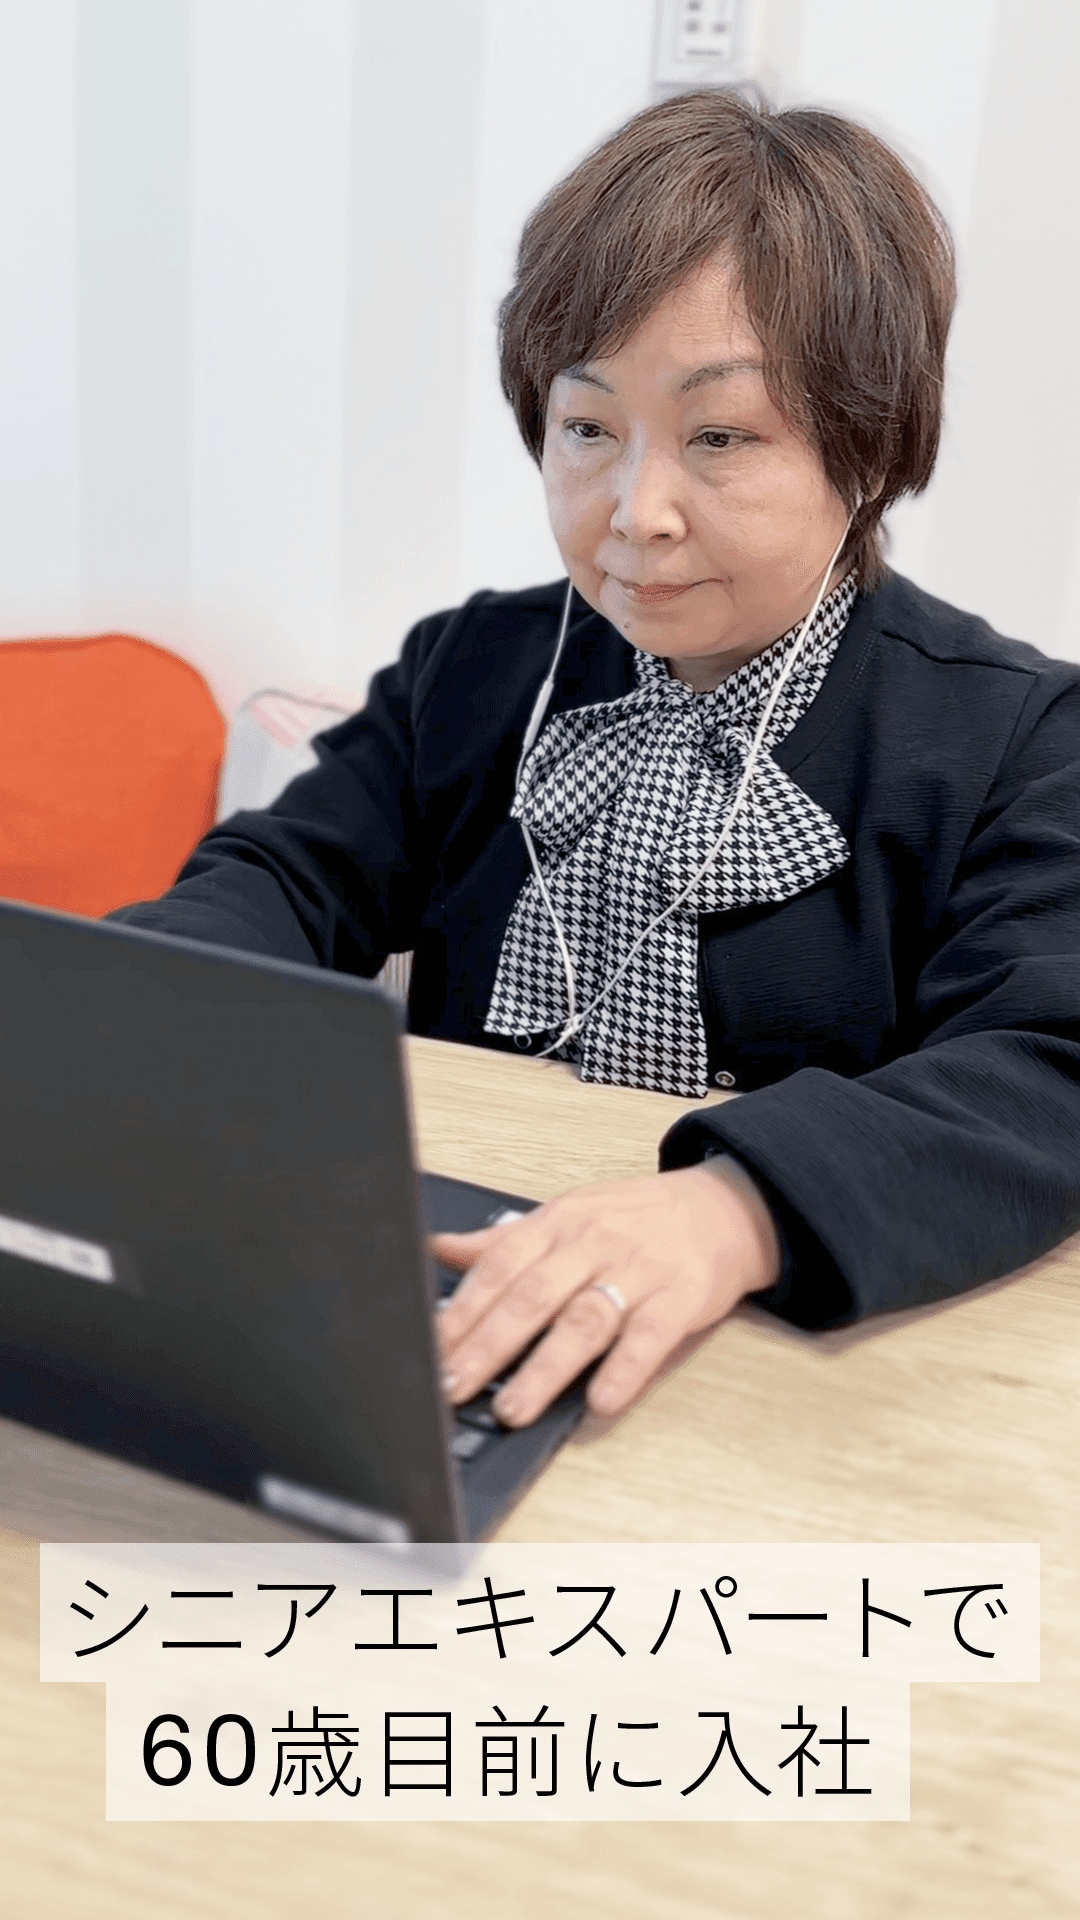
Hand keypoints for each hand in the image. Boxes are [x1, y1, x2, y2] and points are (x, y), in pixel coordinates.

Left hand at [431, 1159, 781, 1427]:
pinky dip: (624, 1369)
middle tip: (453, 1388)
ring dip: (545, 1368)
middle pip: (532, 1296)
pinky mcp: (680, 1299)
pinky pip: (649, 1337)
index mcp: (558, 1223)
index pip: (499, 1267)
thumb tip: (436, 1249)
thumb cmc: (636, 1220)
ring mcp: (638, 1272)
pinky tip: (601, 1400)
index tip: (428, 1351)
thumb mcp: (566, 1217)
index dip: (461, 1312)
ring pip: (584, 1320)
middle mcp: (594, 1244)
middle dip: (488, 1346)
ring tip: (513, 1408)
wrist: (723, 1208)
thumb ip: (503, 1242)